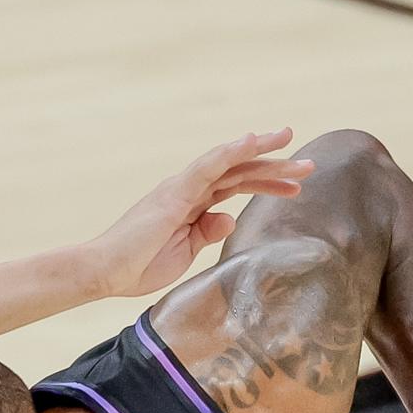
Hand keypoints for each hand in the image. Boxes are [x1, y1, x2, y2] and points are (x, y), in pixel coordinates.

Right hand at [87, 129, 312, 297]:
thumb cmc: (138, 267)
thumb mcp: (184, 253)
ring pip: (228, 162)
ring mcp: (181, 188)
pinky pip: (207, 166)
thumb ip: (206, 234)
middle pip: (239, 171)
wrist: (105, 272)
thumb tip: (228, 219)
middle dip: (274, 166)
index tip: (295, 187)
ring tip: (289, 140)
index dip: (267, 184)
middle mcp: (188, 189)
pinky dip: (230, 151)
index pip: (236, 186)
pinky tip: (252, 140)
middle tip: (308, 163)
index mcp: (191, 204)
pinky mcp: (174, 193)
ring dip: (261, 150)